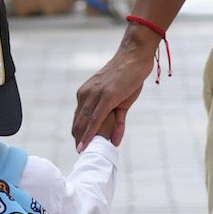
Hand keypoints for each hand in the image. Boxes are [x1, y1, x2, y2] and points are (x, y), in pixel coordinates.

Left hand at [73, 28, 152, 147]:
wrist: (134, 56)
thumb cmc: (129, 77)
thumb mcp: (121, 101)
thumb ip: (118, 122)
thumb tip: (115, 141)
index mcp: (86, 93)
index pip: (78, 118)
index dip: (78, 134)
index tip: (79, 147)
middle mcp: (86, 94)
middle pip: (77, 123)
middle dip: (78, 140)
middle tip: (81, 156)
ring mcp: (95, 95)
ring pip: (84, 123)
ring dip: (83, 140)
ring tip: (83, 155)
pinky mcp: (106, 97)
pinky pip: (95, 119)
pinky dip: (90, 133)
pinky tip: (87, 145)